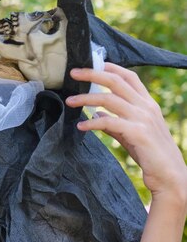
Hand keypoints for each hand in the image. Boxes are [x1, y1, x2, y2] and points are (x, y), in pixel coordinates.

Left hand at [65, 63, 186, 199]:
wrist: (171, 177)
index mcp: (147, 103)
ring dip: (85, 99)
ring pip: (108, 99)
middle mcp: (146, 107)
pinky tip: (81, 126)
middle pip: (115, 82)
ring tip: (69, 102)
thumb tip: (96, 112)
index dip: (110, 68)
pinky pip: (109, 122)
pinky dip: (92, 122)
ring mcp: (143, 119)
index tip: (91, 64)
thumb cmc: (151, 154)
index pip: (129, 77)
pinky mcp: (138, 133)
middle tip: (72, 73)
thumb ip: (115, 121)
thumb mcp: (132, 133)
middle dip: (92, 74)